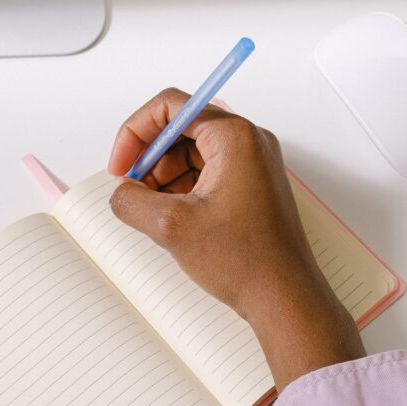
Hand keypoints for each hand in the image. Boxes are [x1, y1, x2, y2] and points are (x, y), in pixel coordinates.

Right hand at [108, 88, 364, 389]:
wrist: (285, 298)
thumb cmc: (249, 262)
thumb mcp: (172, 227)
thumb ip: (132, 201)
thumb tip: (121, 194)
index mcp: (235, 137)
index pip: (171, 107)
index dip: (136, 133)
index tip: (121, 165)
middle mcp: (249, 143)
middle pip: (181, 129)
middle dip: (149, 158)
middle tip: (132, 190)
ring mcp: (253, 166)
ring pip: (192, 154)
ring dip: (164, 177)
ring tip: (152, 210)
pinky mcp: (252, 188)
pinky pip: (207, 174)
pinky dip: (183, 190)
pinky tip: (172, 218)